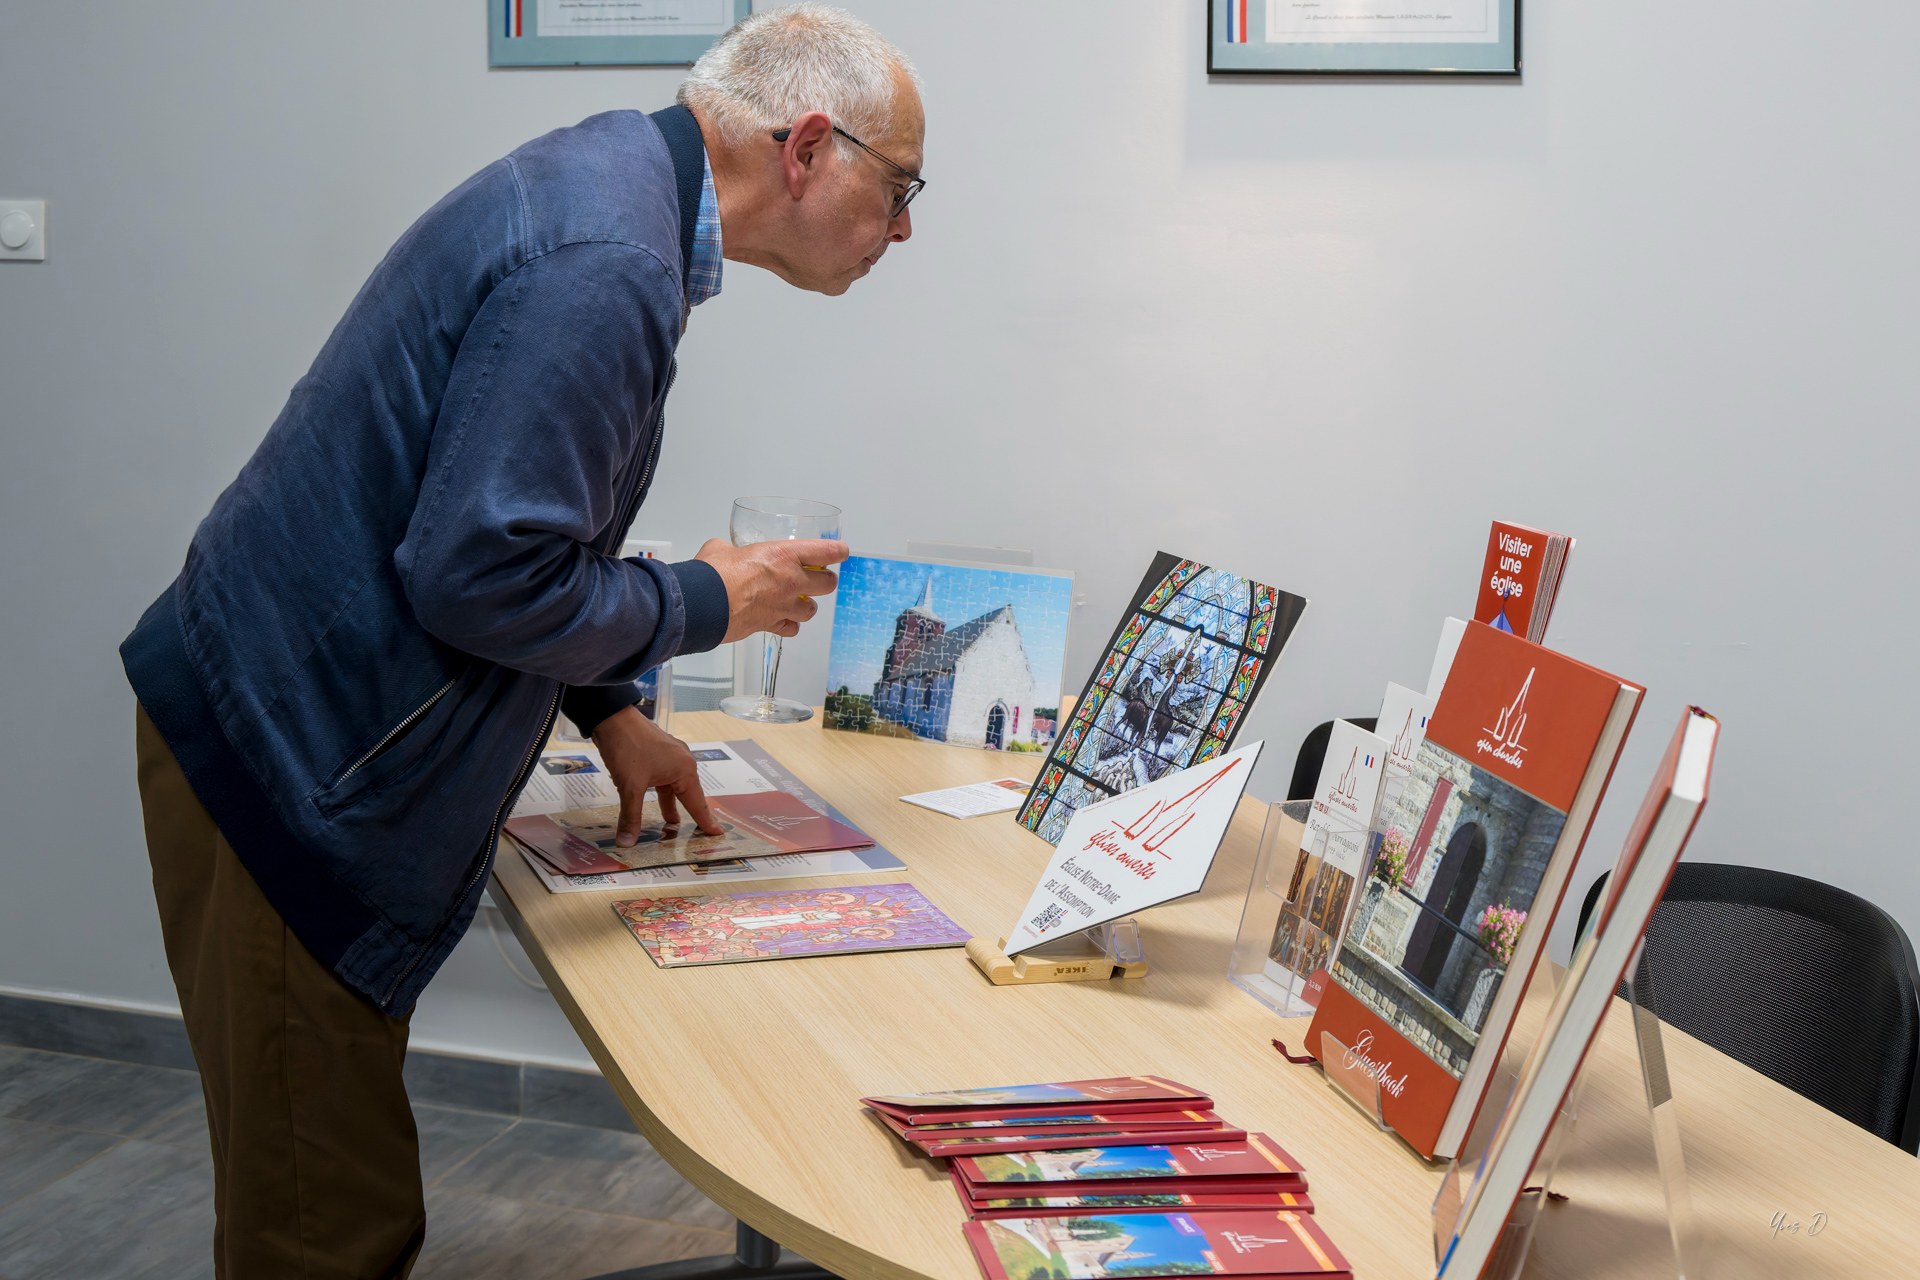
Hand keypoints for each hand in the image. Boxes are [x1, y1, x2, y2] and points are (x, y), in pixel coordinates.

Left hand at [589, 706, 721, 843]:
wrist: (612, 717)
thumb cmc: (627, 750)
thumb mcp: (630, 787)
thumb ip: (630, 816)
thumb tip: (626, 843)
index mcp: (684, 770)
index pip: (697, 803)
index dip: (706, 821)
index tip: (718, 833)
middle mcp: (683, 762)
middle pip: (688, 794)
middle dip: (690, 813)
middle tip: (698, 832)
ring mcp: (671, 755)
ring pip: (674, 786)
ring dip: (671, 803)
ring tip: (670, 822)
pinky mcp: (658, 752)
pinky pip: (664, 777)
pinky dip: (662, 791)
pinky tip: (655, 798)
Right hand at [695, 537, 847, 643]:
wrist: (704, 604)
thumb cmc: (713, 575)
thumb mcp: (722, 549)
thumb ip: (729, 549)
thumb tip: (723, 551)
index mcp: (784, 555)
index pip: (826, 551)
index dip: (837, 551)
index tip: (841, 551)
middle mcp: (791, 581)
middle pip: (828, 583)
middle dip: (826, 580)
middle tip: (818, 577)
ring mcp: (784, 605)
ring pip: (813, 609)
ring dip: (808, 605)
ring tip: (798, 601)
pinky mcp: (773, 625)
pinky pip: (792, 629)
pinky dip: (789, 625)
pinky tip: (782, 619)